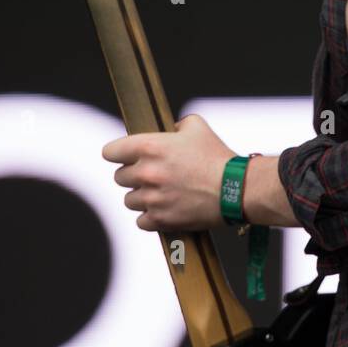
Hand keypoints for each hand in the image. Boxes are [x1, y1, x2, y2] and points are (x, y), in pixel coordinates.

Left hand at [102, 113, 234, 231]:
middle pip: (119, 178)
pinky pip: (141, 221)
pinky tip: (163, 209)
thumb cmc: (218, 157)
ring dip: (142, 197)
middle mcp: (146, 173)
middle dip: (133, 176)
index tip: (124, 157)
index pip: (110, 152)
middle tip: (152, 175)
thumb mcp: (198, 128)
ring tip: (160, 194)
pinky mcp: (161, 219)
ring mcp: (152, 198)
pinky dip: (150, 217)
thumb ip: (177, 125)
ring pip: (129, 200)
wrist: (236, 188)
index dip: (118, 153)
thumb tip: (169, 130)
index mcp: (150, 147)